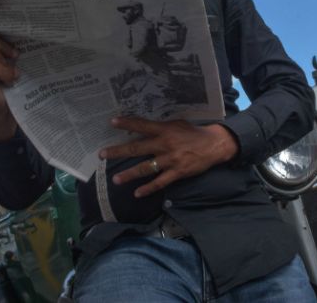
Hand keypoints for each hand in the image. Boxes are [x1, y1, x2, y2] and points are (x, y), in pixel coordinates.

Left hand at [100, 117, 239, 197]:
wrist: (214, 145)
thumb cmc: (193, 132)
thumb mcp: (177, 124)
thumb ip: (162, 127)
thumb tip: (144, 127)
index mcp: (165, 130)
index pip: (142, 125)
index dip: (127, 123)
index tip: (112, 122)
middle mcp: (165, 144)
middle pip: (137, 148)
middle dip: (118, 151)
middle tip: (102, 154)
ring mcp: (171, 160)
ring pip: (146, 168)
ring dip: (129, 174)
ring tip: (116, 179)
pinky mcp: (177, 172)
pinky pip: (160, 182)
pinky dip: (148, 188)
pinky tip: (137, 193)